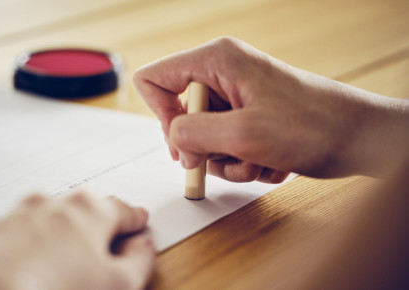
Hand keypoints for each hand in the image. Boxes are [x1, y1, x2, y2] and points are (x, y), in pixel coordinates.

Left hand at [0, 193, 155, 289]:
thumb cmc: (55, 289)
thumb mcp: (118, 284)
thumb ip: (140, 261)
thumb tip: (144, 247)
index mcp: (90, 209)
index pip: (123, 210)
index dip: (135, 221)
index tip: (139, 224)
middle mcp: (54, 204)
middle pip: (86, 210)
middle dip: (97, 225)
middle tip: (101, 248)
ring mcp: (19, 216)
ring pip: (50, 220)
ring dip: (60, 235)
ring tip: (61, 265)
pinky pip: (20, 235)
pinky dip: (29, 247)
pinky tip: (30, 270)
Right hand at [134, 37, 408, 179]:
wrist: (359, 138)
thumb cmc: (312, 126)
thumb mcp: (243, 134)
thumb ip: (193, 134)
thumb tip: (173, 140)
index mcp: (216, 60)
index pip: (154, 79)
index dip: (161, 114)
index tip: (184, 142)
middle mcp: (223, 73)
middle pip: (180, 114)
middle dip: (201, 146)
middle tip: (226, 157)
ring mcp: (237, 96)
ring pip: (204, 137)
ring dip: (227, 160)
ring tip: (259, 160)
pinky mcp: (249, 116)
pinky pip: (226, 146)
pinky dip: (244, 161)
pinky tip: (270, 161)